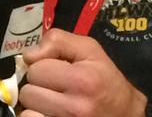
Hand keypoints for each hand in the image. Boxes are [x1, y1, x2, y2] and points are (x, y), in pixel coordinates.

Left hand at [18, 29, 145, 116]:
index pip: (35, 69)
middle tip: (56, 87)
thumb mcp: (89, 49)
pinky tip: (50, 113)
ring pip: (27, 110)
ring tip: (54, 101)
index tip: (57, 70)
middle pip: (28, 92)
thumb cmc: (105, 78)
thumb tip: (29, 55)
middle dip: (39, 86)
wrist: (124, 113)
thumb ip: (57, 41)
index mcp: (81, 80)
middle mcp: (74, 107)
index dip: (43, 66)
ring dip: (37, 105)